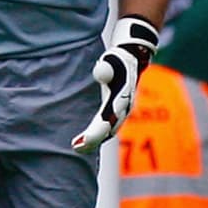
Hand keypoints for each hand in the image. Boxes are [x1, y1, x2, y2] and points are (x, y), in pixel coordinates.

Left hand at [71, 15, 159, 152]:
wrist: (131, 61)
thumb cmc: (117, 61)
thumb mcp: (112, 60)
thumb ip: (106, 67)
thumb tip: (100, 72)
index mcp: (123, 96)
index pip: (109, 118)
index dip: (96, 131)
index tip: (83, 139)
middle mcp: (124, 108)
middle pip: (109, 129)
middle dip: (93, 140)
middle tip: (76, 146)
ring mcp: (121, 113)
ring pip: (109, 132)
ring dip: (93, 141)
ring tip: (77, 147)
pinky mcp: (116, 114)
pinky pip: (107, 129)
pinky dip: (96, 136)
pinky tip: (83, 142)